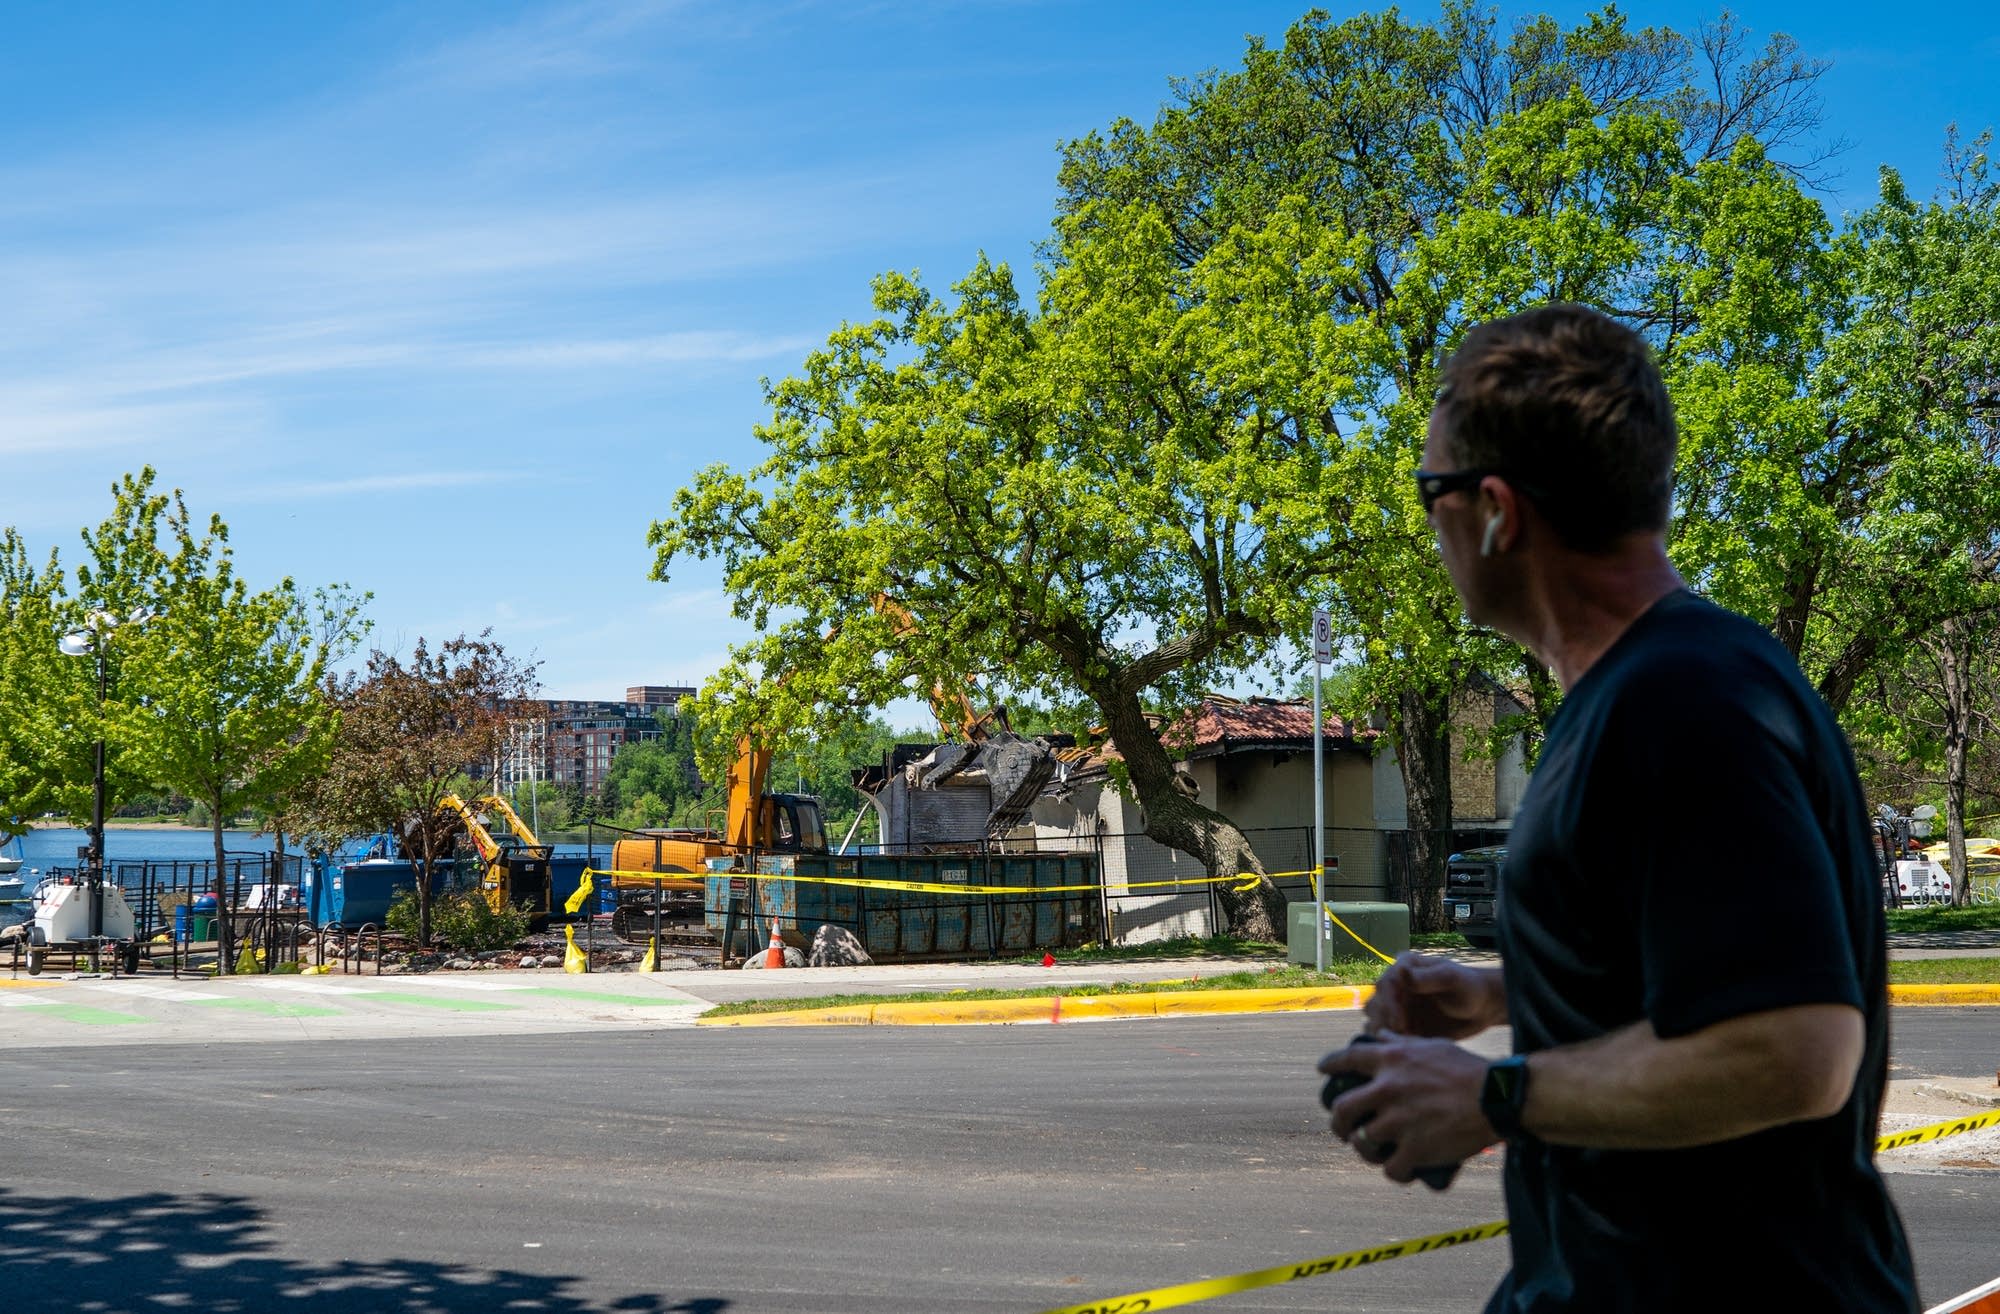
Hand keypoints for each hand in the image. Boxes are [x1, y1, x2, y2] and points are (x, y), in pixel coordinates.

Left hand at [1317, 1032, 1497, 1184]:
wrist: (1496, 1097)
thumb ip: (1400, 1044)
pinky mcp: (1415, 1149)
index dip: (1330, 1065)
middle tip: (1343, 1129)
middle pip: (1341, 1109)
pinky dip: (1395, 1171)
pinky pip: (1391, 1168)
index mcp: (1391, 1061)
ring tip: (1372, 1150)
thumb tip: (1380, 1037)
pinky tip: (1400, 1169)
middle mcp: (1387, 1090)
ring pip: (1362, 1142)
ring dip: (1365, 1149)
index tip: (1323, 1071)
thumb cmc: (1467, 1070)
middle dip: (1338, 1123)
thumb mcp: (1431, 1046)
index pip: (1347, 1059)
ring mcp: (1399, 1121)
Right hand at [1364, 952, 1503, 1039]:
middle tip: (1402, 1037)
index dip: (1388, 1004)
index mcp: (1404, 969)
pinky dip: (1391, 1044)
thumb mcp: (1452, 979)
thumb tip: (1401, 971)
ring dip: (1383, 1034)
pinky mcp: (1401, 1026)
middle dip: (1384, 1021)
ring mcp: (1397, 1008)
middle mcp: (1396, 987)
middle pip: (1374, 1004)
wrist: (1481, 1009)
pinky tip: (1407, 1050)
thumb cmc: (1469, 988)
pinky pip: (1386, 1037)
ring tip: (1402, 1044)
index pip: (1385, 984)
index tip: (1400, 1022)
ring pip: (1375, 1021)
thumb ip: (1427, 977)